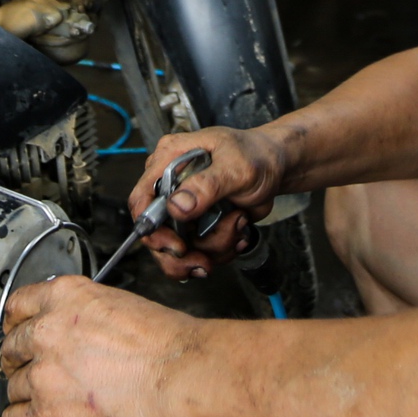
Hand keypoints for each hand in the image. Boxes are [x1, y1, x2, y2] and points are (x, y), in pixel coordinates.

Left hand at [0, 275, 205, 416]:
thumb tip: (80, 336)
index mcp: (65, 298)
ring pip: (14, 387)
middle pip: (11, 349)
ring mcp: (42, 374)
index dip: (20, 326)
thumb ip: (86, 319)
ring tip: (53, 403)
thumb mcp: (120, 307)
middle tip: (41, 373)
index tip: (22, 335)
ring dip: (29, 396)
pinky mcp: (47, 414)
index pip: (18, 307)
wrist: (181, 377)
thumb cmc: (168, 347)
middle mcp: (46, 332)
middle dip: (24, 361)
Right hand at [126, 127, 289, 279]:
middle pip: (156, 234)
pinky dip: (222, 249)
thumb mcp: (236, 167)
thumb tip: (177, 206)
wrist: (276, 167)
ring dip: (214, 247)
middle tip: (205, 261)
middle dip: (184, 254)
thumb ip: (206, 185)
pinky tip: (238, 229)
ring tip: (238, 224)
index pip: (141, 200)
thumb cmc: (256, 155)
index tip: (177, 247)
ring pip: (182, 248)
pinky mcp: (198, 224)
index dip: (151, 229)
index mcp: (169, 160)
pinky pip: (200, 251)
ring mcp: (184, 208)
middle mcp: (171, 185)